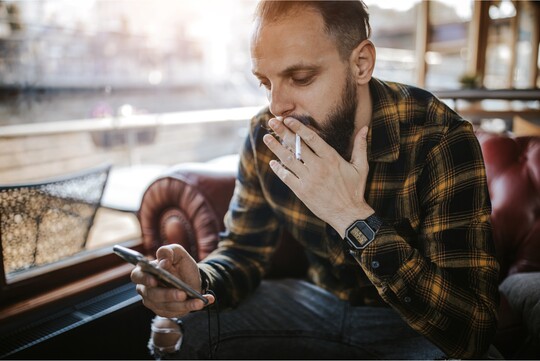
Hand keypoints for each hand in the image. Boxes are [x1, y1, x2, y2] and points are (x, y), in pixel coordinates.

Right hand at [131, 244, 214, 317]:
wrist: (191, 278)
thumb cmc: (179, 264)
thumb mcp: (177, 253)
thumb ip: (168, 252)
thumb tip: (163, 262)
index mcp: (144, 272)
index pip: (137, 275)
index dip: (144, 279)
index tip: (154, 280)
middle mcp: (146, 289)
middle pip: (153, 295)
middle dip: (169, 295)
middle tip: (182, 294)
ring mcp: (154, 302)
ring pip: (166, 306)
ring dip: (183, 304)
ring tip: (198, 301)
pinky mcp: (165, 311)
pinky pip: (177, 312)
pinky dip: (191, 307)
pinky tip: (203, 302)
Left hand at [263, 116, 373, 236]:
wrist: (348, 214)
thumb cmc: (355, 189)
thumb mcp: (361, 166)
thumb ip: (360, 146)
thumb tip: (365, 128)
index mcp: (331, 158)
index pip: (312, 138)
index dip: (298, 127)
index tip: (288, 119)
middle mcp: (318, 167)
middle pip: (297, 146)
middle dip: (283, 132)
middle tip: (272, 122)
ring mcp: (309, 179)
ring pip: (288, 160)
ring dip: (276, 148)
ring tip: (266, 138)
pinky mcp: (302, 191)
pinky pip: (287, 177)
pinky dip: (278, 169)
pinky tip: (272, 162)